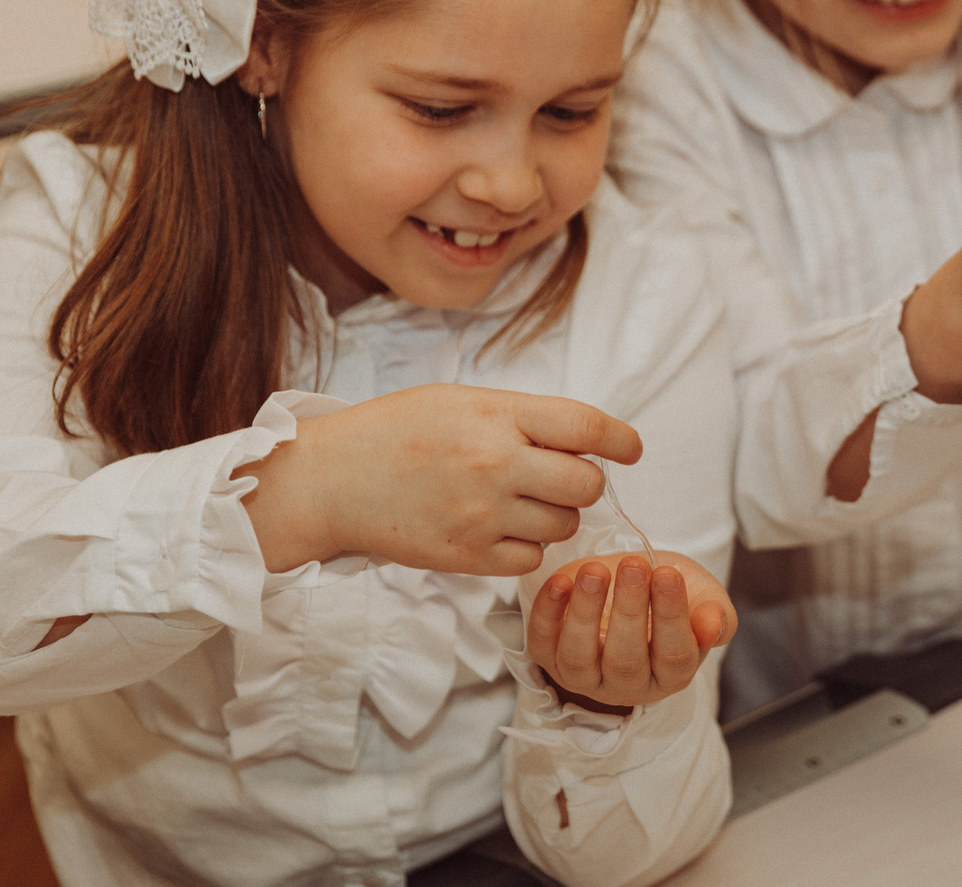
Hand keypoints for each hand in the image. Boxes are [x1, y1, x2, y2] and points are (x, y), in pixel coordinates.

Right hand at [238, 385, 640, 575]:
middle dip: (583, 482)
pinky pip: (530, 561)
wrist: (331, 480)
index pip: (586, 425)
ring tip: (520, 503)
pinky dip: (525, 550)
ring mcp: (482, 514)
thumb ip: (522, 417)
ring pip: (563, 526)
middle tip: (559, 479)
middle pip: (585, 483)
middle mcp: (496, 463)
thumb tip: (584, 437)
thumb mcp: (462, 401)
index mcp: (497, 415)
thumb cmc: (396, 432)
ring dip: (555, 517)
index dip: (620, 439)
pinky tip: (498, 531)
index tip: (630, 448)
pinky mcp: (466, 557)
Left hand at [528, 550, 735, 712]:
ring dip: (584, 614)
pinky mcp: (550, 656)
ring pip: (579, 658)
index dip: (671, 616)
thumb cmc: (669, 592)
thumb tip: (711, 627)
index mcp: (671, 674)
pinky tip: (562, 581)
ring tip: (596, 572)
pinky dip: (547, 614)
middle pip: (625, 659)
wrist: (631, 582)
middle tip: (634, 568)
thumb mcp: (705, 598)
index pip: (673, 655)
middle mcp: (627, 684)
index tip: (668, 575)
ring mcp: (585, 675)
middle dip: (629, 611)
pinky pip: (542, 643)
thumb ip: (717, 616)